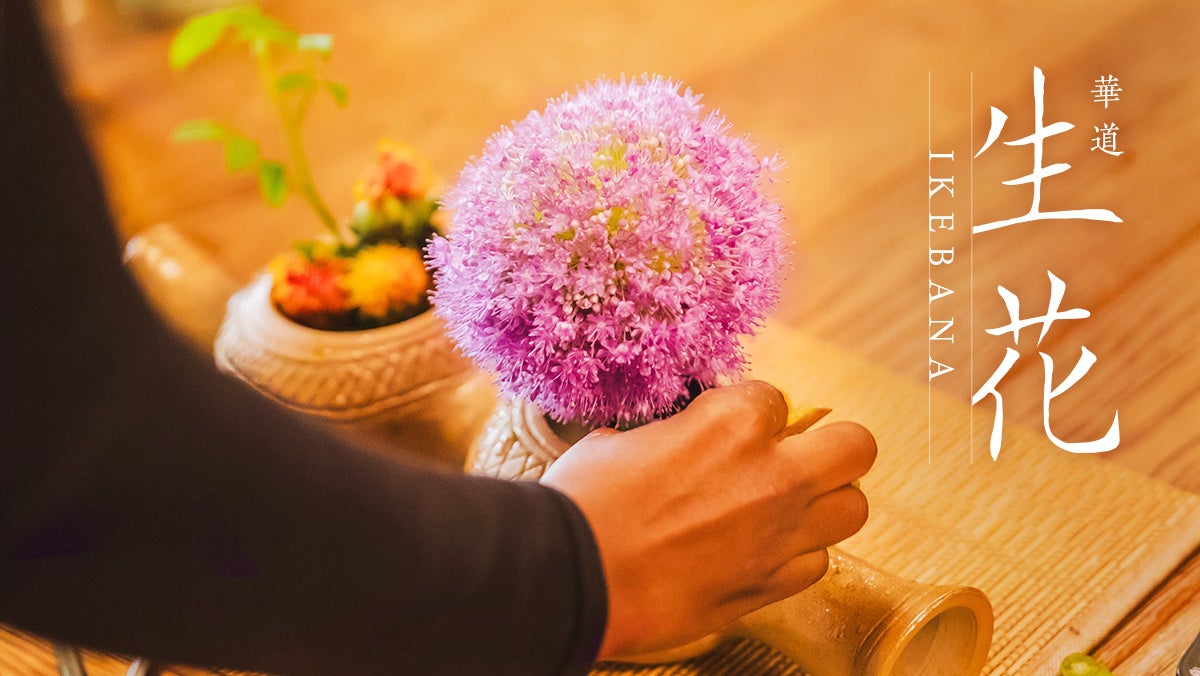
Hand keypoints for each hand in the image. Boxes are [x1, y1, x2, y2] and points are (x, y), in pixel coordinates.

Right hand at [541, 380, 875, 659]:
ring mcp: (780, 533)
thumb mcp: (625, 440)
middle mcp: (773, 473)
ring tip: (786, 510)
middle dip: (831, 448)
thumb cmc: (586, 502)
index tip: (731, 432)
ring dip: (823, 505)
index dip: (753, 415)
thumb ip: (673, 436)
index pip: (777, 399)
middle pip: (855, 446)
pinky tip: (761, 554)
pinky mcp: (771, 585)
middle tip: (796, 460)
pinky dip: (795, 556)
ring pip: (852, 509)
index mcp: (732, 421)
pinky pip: (816, 563)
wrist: (574, 576)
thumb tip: (675, 440)